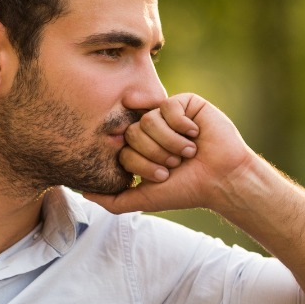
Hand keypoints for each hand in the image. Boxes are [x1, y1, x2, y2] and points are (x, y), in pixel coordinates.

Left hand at [84, 93, 253, 213]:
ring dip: (171, 142)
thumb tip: (83, 193)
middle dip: (156, 154)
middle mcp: (151, 131)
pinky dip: (181, 126)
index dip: (142, 165)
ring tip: (189, 152)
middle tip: (176, 163)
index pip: (123, 149)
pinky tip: (195, 134)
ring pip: (149, 120)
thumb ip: (114, 200)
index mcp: (140, 149)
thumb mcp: (145, 199)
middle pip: (132, 133)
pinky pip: (167, 106)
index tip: (164, 176)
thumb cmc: (186, 189)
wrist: (221, 179)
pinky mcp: (184, 103)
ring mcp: (167, 115)